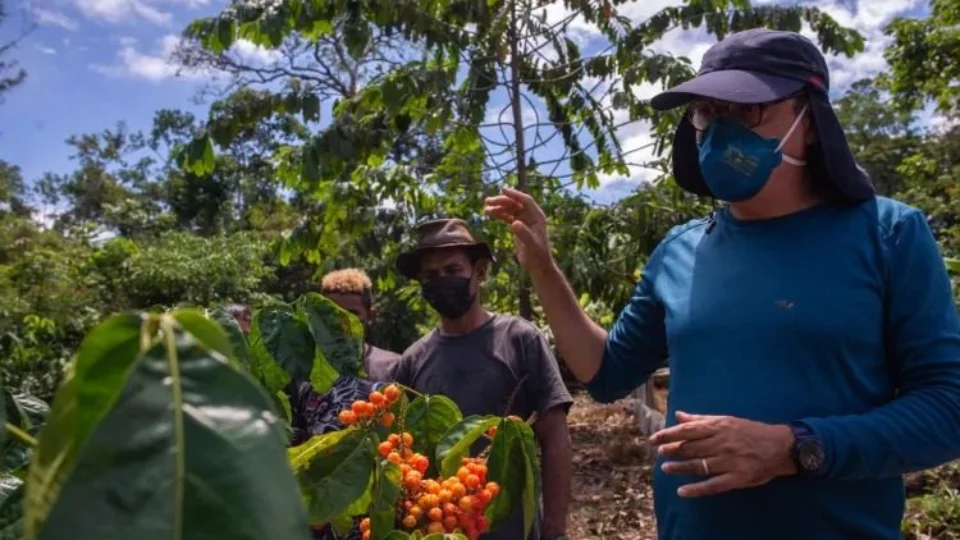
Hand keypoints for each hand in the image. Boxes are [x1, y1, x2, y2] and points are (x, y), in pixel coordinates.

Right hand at [483, 187, 554, 275]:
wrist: (537, 266)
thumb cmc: (537, 256)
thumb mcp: (531, 245)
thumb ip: (523, 234)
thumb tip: (514, 223)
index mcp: (537, 216)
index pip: (526, 201)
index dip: (515, 194)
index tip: (502, 190)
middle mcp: (531, 216)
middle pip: (515, 203)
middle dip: (502, 201)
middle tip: (487, 201)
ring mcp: (524, 220)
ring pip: (510, 209)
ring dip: (498, 208)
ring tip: (485, 210)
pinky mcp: (518, 226)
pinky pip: (507, 216)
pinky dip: (499, 214)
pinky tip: (490, 214)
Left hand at [648, 411, 796, 497]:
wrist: (781, 446)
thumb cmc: (751, 431)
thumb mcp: (726, 420)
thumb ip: (701, 419)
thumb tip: (679, 415)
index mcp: (718, 427)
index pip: (687, 431)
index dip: (668, 435)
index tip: (654, 439)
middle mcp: (721, 443)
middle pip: (690, 448)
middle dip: (671, 450)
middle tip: (660, 453)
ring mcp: (729, 462)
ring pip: (698, 466)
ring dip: (679, 468)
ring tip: (665, 469)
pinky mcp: (737, 478)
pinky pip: (713, 485)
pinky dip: (696, 489)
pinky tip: (682, 491)